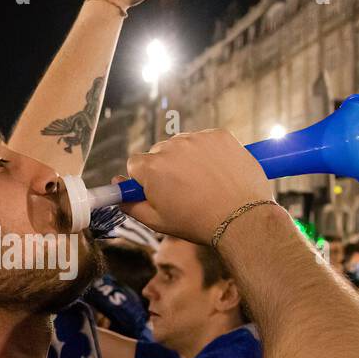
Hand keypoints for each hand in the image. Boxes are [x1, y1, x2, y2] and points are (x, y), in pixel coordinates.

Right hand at [121, 129, 271, 243]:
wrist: (242, 218)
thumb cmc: (198, 222)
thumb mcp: (158, 222)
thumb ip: (131, 204)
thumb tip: (117, 186)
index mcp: (151, 168)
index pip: (135, 163)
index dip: (144, 178)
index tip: (157, 189)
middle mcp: (171, 147)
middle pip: (159, 152)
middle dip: (166, 167)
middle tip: (184, 189)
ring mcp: (197, 138)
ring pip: (182, 144)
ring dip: (187, 158)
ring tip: (204, 182)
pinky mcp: (219, 135)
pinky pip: (205, 139)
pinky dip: (209, 151)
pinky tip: (217, 172)